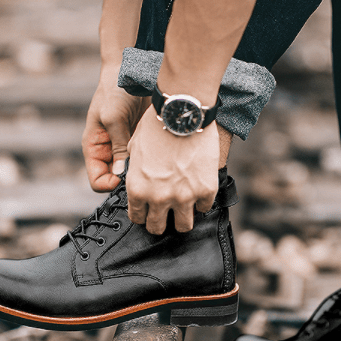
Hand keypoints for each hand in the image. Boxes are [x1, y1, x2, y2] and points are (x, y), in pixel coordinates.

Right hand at [83, 65, 148, 191]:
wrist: (133, 71)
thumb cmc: (115, 90)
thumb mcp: (113, 117)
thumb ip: (118, 146)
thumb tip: (120, 174)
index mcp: (95, 147)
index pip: (97, 179)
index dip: (109, 184)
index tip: (125, 179)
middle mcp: (109, 151)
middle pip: (116, 180)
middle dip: (129, 180)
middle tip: (144, 173)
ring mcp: (126, 146)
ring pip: (133, 172)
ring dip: (142, 171)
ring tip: (154, 163)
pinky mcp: (141, 141)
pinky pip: (145, 159)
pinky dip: (152, 160)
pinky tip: (160, 153)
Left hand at [126, 105, 219, 233]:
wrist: (183, 112)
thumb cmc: (156, 125)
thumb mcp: (135, 148)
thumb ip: (135, 170)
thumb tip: (137, 179)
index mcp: (138, 189)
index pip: (138, 218)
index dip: (144, 213)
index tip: (150, 209)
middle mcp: (159, 197)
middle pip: (158, 228)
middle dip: (161, 220)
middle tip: (167, 211)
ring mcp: (184, 196)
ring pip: (184, 226)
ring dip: (184, 216)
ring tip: (185, 205)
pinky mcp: (206, 190)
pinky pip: (205, 207)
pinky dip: (202, 200)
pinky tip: (200, 189)